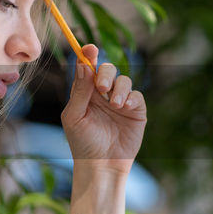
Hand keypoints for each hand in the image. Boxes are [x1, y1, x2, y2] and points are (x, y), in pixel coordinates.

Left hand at [61, 44, 145, 173]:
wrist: (101, 165)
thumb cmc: (82, 143)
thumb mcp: (75, 116)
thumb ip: (79, 91)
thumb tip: (83, 65)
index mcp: (85, 92)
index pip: (87, 68)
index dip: (88, 55)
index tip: (90, 48)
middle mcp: (103, 94)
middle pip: (107, 70)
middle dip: (105, 74)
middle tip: (101, 88)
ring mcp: (120, 101)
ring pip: (124, 80)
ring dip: (119, 88)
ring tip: (115, 105)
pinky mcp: (135, 111)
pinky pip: (137, 95)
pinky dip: (132, 97)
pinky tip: (125, 107)